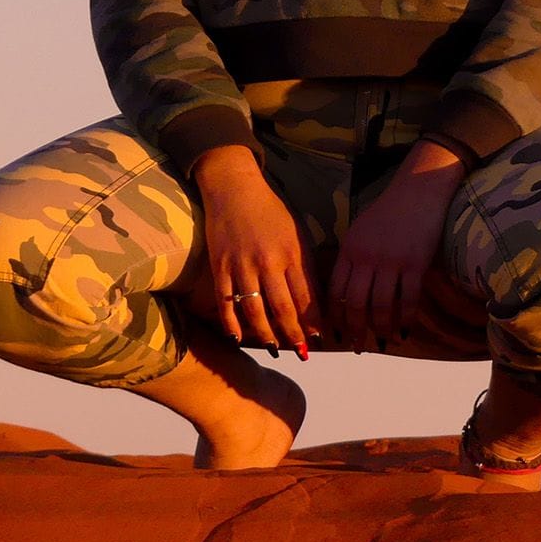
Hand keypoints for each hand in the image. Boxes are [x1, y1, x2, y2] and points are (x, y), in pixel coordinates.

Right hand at [191, 146, 320, 356]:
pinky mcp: (220, 266)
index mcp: (292, 251)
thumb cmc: (270, 210)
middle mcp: (268, 261)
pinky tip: (239, 340)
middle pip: (283, 308)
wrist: (234, 187)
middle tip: (302, 353)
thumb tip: (313, 300)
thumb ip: (304, 264)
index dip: (314, 321)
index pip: (306, 295)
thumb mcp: (296, 232)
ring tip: (277, 350)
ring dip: (267, 335)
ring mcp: (241, 265)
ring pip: (255, 310)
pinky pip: (226, 302)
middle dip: (294, 335)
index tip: (320, 338)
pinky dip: (232, 324)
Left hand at [330, 139, 466, 349]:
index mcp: (349, 249)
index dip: (333, 316)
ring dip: (381, 328)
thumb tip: (344, 293)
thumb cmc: (389, 212)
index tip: (335, 333)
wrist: (419, 190)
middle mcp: (367, 257)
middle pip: (355, 303)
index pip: (335, 291)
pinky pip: (408, 299)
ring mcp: (391, 261)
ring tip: (382, 341)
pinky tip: (403, 329)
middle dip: (355, 329)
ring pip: (381, 306)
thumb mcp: (360, 231)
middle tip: (357, 345)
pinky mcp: (415, 263)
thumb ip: (351, 259)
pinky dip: (405, 319)